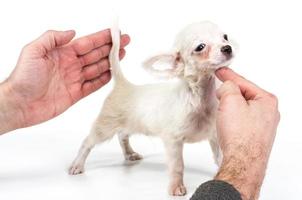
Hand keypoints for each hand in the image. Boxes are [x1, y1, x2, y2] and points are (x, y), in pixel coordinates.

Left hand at [0, 29, 129, 131]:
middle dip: (111, 47)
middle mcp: (70, 65)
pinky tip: (112, 74)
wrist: (20, 103)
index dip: (102, 37)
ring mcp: (74, 79)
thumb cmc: (23, 77)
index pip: (87, 43)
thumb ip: (52, 38)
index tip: (114, 33)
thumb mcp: (33, 51)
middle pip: (95, 54)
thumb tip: (72, 32)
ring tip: (122, 55)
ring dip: (110, 62)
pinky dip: (103, 80)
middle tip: (125, 42)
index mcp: (62, 53)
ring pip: (97, 68)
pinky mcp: (75, 94)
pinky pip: (93, 85)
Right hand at [214, 67, 279, 199]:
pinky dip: (233, 117)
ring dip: (231, 106)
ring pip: (243, 108)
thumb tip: (227, 86)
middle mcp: (269, 113)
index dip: (228, 76)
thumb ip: (228, 86)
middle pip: (245, 95)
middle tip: (218, 90)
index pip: (244, 82)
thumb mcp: (231, 101)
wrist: (242, 162)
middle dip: (230, 93)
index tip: (219, 71)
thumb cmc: (239, 135)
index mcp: (267, 100)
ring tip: (221, 108)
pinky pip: (243, 120)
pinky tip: (227, 122)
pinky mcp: (256, 136)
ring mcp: (263, 126)